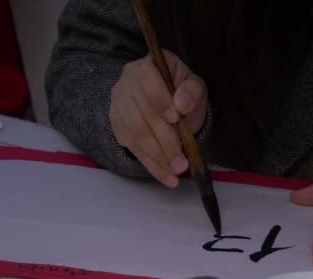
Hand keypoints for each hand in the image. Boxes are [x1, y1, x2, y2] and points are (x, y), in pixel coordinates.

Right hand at [109, 49, 207, 186]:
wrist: (168, 104)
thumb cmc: (182, 92)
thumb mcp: (194, 86)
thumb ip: (192, 91)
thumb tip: (182, 103)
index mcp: (146, 66)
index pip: (147, 78)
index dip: (159, 98)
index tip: (176, 118)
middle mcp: (126, 84)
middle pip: (143, 114)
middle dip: (165, 141)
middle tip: (182, 162)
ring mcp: (119, 106)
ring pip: (137, 135)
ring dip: (158, 157)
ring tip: (177, 172)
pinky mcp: (118, 127)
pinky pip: (134, 149)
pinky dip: (152, 166)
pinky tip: (167, 177)